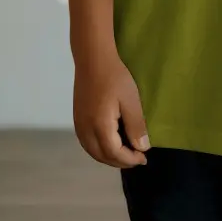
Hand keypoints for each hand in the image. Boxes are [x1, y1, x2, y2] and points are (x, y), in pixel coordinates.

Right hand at [73, 52, 150, 168]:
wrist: (93, 58)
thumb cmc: (115, 76)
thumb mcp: (131, 100)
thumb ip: (136, 126)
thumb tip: (142, 148)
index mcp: (99, 127)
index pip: (115, 154)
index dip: (130, 160)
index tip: (144, 158)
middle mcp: (85, 130)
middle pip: (102, 157)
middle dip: (120, 162)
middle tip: (137, 158)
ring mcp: (79, 124)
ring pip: (93, 151)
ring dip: (109, 157)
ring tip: (125, 153)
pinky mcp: (77, 118)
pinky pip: (87, 143)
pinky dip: (100, 149)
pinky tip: (110, 142)